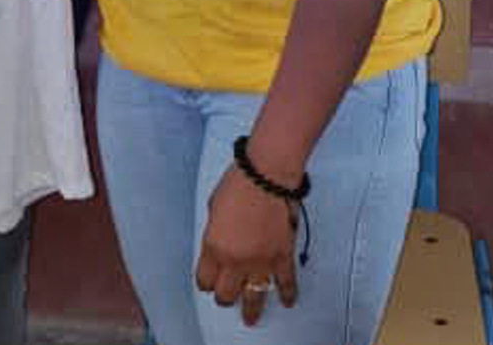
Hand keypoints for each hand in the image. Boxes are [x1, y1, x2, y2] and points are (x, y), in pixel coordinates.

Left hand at [196, 165, 299, 327]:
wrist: (266, 174)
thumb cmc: (237, 183)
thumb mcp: (213, 208)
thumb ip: (214, 233)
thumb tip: (219, 245)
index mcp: (213, 247)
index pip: (205, 280)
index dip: (206, 282)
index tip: (209, 281)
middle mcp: (235, 260)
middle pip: (226, 294)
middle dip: (225, 296)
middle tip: (228, 295)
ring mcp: (260, 262)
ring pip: (254, 298)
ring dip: (251, 310)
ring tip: (250, 318)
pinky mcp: (283, 257)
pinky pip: (286, 284)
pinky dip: (287, 294)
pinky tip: (286, 301)